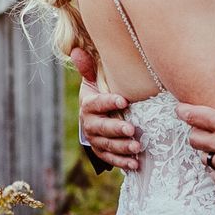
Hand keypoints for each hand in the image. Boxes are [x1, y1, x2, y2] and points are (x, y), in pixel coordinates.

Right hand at [74, 45, 141, 171]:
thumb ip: (88, 68)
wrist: (94, 118)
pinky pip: (112, 159)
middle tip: (132, 129)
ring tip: (138, 147)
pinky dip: (123, 162)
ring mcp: (96, 140)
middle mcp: (90, 125)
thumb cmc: (98, 96)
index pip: (97, 104)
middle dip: (117, 129)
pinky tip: (135, 164)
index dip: (109, 102)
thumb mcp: (93, 82)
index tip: (123, 100)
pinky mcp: (102, 153)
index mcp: (88, 106)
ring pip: (108, 145)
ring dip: (123, 147)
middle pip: (103, 127)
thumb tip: (76, 49)